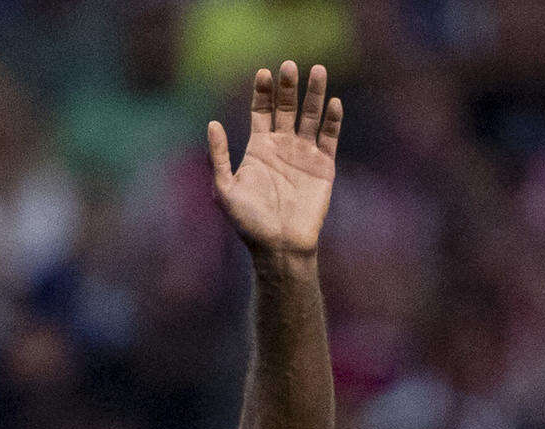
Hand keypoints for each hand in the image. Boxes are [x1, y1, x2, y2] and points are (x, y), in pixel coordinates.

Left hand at [208, 63, 340, 258]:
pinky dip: (332, 120)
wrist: (280, 246)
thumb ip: (219, 157)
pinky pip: (330, 137)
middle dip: (287, 87)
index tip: (264, 72)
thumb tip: (211, 124)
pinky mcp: (324, 165)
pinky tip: (333, 103)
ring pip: (310, 116)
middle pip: (286, 108)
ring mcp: (304, 154)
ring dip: (313, 94)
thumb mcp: (225, 190)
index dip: (262, 92)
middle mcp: (282, 146)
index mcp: (259, 148)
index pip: (261, 111)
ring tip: (316, 70)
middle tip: (289, 66)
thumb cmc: (249, 222)